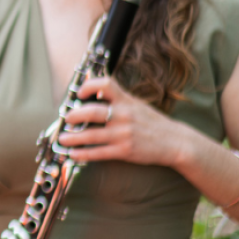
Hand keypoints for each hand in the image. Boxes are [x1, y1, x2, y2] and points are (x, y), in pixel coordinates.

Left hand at [55, 76, 191, 166]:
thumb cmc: (153, 122)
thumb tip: (94, 92)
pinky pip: (99, 152)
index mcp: (126, 101)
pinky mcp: (125, 151)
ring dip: (72, 138)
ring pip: (91, 135)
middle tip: (66, 119)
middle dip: (74, 115)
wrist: (176, 142)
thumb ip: (118, 98)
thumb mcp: (137, 104)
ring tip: (62, 139)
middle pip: (92, 112)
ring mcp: (124, 134)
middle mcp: (124, 115)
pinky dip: (84, 154)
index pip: (105, 84)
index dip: (89, 86)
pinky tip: (74, 154)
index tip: (79, 92)